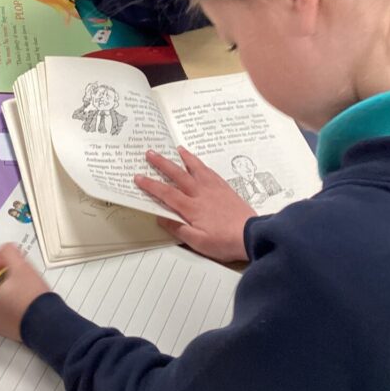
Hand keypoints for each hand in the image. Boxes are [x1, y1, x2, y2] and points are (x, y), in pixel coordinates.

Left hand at [0, 244, 51, 341]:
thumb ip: (7, 251)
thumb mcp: (21, 265)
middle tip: (16, 279)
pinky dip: (0, 297)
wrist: (44, 324)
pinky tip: (16, 300)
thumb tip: (0, 254)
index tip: (7, 266)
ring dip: (0, 284)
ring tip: (18, 290)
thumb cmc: (32, 297)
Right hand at [135, 147, 256, 262]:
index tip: (138, 177)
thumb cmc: (224, 242)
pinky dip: (201, 164)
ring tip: (176, 148)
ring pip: (195, 168)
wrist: (252, 235)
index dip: (150, 185)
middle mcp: (200, 193)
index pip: (166, 193)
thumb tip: (160, 217)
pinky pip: (209, 171)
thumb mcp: (197, 242)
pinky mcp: (224, 188)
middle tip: (149, 152)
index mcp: (191, 207)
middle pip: (177, 175)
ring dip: (184, 158)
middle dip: (162, 163)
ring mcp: (213, 188)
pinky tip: (198, 162)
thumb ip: (177, 229)